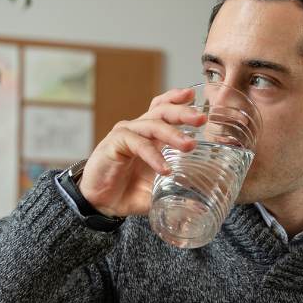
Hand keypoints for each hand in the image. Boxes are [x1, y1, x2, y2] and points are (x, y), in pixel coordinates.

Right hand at [78, 87, 205, 217]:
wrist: (100, 204)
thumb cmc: (128, 192)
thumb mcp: (158, 189)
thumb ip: (177, 189)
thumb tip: (201, 202)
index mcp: (150, 135)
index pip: (163, 109)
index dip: (178, 100)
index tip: (195, 97)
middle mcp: (138, 130)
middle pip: (162, 111)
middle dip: (183, 112)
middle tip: (201, 119)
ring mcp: (126, 135)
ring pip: (152, 125)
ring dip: (173, 134)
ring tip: (189, 146)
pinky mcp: (114, 144)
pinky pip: (137, 144)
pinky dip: (153, 155)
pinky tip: (164, 169)